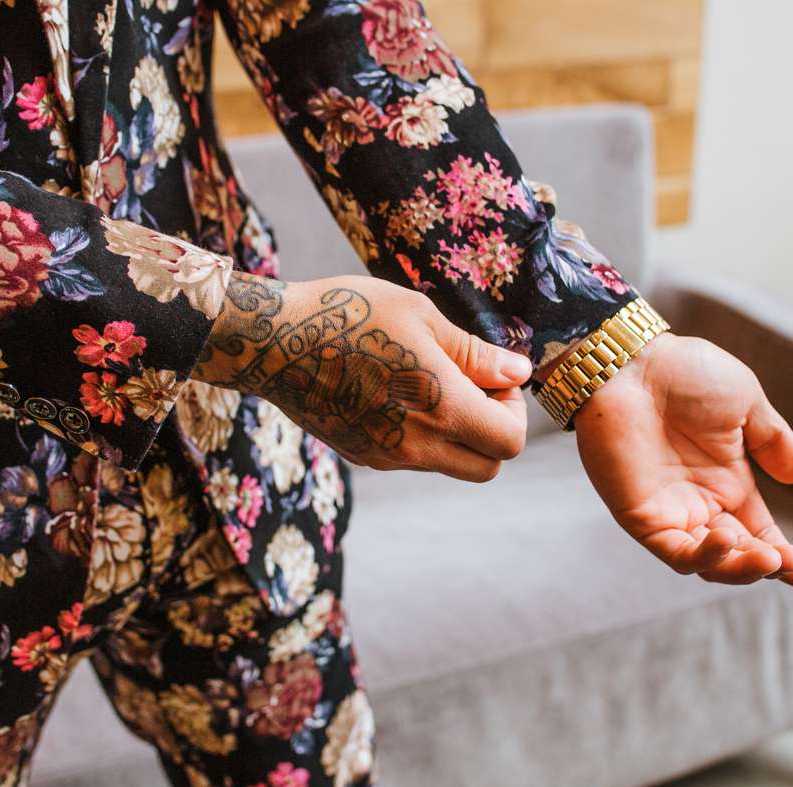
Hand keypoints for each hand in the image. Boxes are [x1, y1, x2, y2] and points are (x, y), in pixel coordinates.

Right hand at [194, 273, 529, 481]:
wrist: (274, 342)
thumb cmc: (350, 314)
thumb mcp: (422, 317)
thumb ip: (475, 354)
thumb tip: (519, 372)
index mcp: (441, 408)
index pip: (510, 441)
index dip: (514, 410)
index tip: (493, 378)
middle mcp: (417, 445)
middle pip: (488, 467)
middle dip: (493, 431)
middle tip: (473, 389)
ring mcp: (387, 457)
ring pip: (450, 465)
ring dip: (458, 435)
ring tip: (429, 385)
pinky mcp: (363, 457)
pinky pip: (413, 459)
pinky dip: (422, 437)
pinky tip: (396, 394)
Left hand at [572, 333, 792, 590]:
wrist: (634, 363)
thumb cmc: (685, 374)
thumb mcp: (745, 404)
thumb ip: (772, 441)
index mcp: (727, 482)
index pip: (760, 534)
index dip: (787, 559)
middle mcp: (699, 503)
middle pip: (738, 555)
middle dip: (770, 566)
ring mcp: (669, 511)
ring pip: (707, 562)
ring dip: (740, 568)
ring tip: (770, 557)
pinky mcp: (639, 515)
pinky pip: (673, 551)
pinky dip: (702, 556)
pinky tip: (728, 538)